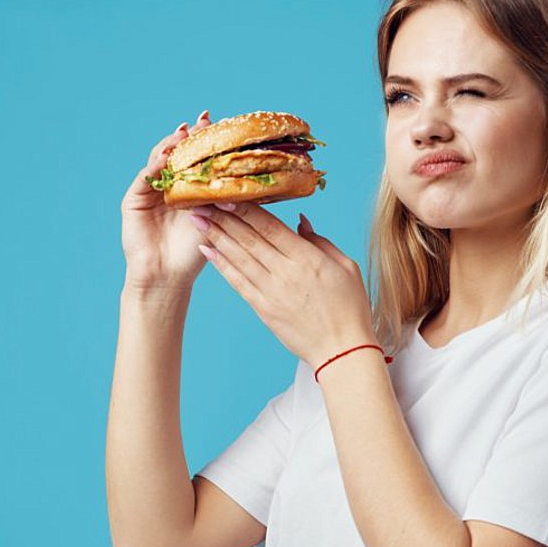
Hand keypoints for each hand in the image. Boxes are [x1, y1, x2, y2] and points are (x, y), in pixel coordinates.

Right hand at [120, 111, 213, 290]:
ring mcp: (150, 191)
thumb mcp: (213, 217)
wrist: (168, 277)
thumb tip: (244, 168)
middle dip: (189, 136)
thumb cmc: (194, 252)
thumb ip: (221, 193)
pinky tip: (165, 156)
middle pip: (177, 153)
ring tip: (183, 133)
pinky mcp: (133, 199)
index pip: (196, 158)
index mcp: (188, 189)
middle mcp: (168, 186)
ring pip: (159, 160)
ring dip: (170, 145)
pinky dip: (154, 165)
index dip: (205, 140)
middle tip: (202, 120)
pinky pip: (145, 177)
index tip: (219, 122)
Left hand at [189, 202, 377, 368]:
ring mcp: (271, 291)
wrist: (342, 351)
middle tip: (201, 201)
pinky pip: (237, 282)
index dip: (246, 209)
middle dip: (223, 217)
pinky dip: (221, 265)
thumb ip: (320, 241)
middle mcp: (285, 272)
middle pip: (248, 238)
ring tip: (197, 220)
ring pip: (238, 257)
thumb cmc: (350, 308)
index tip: (227, 195)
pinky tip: (208, 251)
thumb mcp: (346, 267)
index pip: (270, 226)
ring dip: (216, 236)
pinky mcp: (263, 309)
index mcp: (307, 258)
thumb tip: (299, 222)